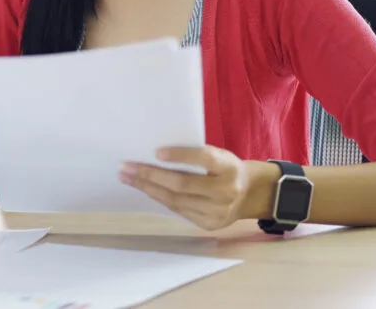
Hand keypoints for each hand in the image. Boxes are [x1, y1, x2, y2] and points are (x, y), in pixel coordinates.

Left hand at [119, 146, 269, 229]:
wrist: (248, 194)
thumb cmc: (225, 168)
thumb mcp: (219, 156)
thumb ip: (196, 155)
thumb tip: (155, 155)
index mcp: (229, 167)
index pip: (204, 158)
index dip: (181, 155)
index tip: (156, 152)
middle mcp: (226, 191)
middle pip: (183, 184)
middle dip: (150, 175)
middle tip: (126, 167)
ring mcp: (218, 211)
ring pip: (176, 200)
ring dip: (148, 188)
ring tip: (128, 178)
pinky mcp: (210, 224)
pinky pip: (179, 210)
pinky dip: (160, 198)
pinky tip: (146, 190)